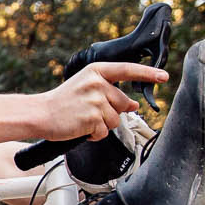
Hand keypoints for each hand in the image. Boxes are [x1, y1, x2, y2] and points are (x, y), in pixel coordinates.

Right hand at [38, 62, 166, 141]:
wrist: (40, 113)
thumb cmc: (61, 102)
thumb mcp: (86, 88)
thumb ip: (110, 93)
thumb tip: (134, 104)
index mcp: (96, 71)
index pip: (127, 70)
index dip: (148, 73)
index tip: (164, 76)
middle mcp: (97, 84)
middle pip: (123, 103)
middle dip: (111, 112)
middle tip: (89, 112)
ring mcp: (95, 101)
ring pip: (115, 120)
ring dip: (101, 125)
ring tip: (82, 120)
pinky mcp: (92, 118)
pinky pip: (104, 132)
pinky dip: (94, 135)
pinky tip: (80, 128)